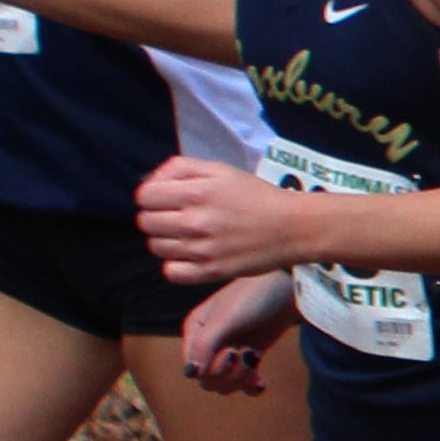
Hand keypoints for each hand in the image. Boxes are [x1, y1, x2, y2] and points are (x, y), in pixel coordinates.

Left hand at [136, 156, 309, 286]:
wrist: (295, 227)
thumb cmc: (256, 196)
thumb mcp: (221, 170)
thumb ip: (180, 167)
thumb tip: (150, 183)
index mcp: (197, 192)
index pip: (144, 196)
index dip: (153, 195)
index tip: (168, 199)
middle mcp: (196, 222)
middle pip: (146, 223)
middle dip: (157, 217)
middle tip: (179, 217)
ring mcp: (202, 250)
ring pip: (156, 247)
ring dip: (167, 240)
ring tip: (189, 236)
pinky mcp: (211, 272)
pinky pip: (170, 272)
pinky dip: (176, 265)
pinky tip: (191, 255)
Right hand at [177, 272, 292, 394]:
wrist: (289, 287)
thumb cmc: (253, 296)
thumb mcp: (224, 319)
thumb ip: (203, 345)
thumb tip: (191, 374)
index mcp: (195, 330)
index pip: (193, 368)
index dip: (211, 367)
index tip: (232, 349)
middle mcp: (209, 343)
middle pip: (207, 381)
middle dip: (226, 373)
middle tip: (243, 352)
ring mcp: (230, 349)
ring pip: (225, 384)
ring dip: (241, 377)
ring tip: (253, 356)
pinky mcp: (251, 355)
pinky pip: (244, 384)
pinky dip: (251, 387)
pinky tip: (261, 382)